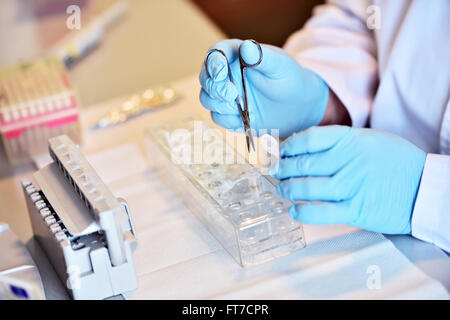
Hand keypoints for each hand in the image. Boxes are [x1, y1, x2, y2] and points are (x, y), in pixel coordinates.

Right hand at [199, 39, 328, 136]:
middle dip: (215, 87)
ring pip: (207, 98)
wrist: (299, 106)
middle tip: (232, 94)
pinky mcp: (230, 114)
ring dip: (218, 104)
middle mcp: (227, 75)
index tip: (220, 73)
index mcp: (236, 56)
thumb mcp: (279, 66)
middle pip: (206, 78)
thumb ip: (261, 57)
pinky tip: (242, 119)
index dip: (213, 63)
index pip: (216, 53)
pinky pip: (218, 117)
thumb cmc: (290, 79)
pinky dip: (227, 119)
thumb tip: (246, 47)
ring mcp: (226, 96)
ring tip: (238, 106)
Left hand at [272, 126, 426, 233]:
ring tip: (282, 190)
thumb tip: (304, 146)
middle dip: (282, 169)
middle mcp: (348, 160)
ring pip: (307, 188)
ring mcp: (352, 186)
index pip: (308, 139)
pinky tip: (295, 210)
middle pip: (303, 164)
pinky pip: (321, 212)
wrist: (424, 187)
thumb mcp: (369, 139)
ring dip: (288, 190)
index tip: (280, 152)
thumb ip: (339, 141)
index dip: (289, 146)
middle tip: (275, 172)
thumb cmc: (396, 162)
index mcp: (351, 139)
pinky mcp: (356, 210)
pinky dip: (303, 212)